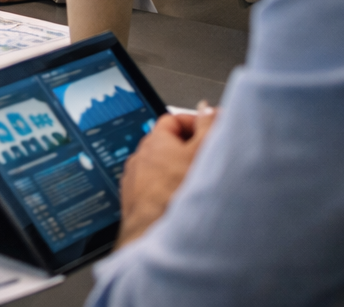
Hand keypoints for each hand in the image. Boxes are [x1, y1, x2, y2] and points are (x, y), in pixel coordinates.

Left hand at [116, 103, 218, 247]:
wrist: (154, 234)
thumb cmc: (175, 194)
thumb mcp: (201, 152)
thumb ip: (207, 126)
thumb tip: (208, 108)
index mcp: (153, 141)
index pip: (173, 119)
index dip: (194, 123)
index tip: (209, 132)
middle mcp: (139, 158)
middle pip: (167, 144)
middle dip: (188, 149)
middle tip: (208, 160)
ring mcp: (134, 181)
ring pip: (160, 169)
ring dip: (177, 172)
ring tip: (196, 184)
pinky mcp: (134, 202)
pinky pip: (153, 189)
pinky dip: (167, 191)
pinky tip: (181, 202)